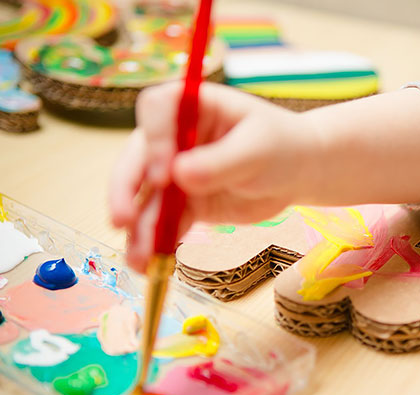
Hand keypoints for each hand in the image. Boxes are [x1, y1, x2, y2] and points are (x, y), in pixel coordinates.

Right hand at [109, 82, 320, 271]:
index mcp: (192, 106)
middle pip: (137, 158)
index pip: (157, 109)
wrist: (297, 173)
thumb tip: (180, 176)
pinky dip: (154, 243)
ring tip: (139, 259)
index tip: (163, 174)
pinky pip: (162, 223)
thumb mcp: (257, 149)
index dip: (153, 139)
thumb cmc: (281, 146)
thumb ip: (221, 161)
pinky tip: (148, 264)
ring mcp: (175, 171)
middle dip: (125, 191)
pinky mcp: (184, 203)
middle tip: (122, 221)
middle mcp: (174, 136)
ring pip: (145, 198)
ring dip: (137, 229)